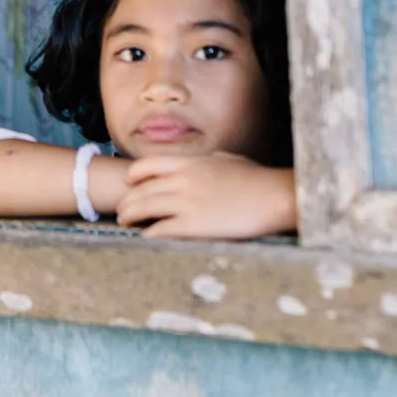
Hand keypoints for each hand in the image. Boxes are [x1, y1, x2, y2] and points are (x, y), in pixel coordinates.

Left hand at [116, 153, 296, 239]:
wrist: (274, 196)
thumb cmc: (257, 179)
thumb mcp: (228, 159)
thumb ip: (210, 160)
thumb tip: (208, 159)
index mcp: (191, 163)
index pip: (149, 165)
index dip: (135, 175)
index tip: (130, 183)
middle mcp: (183, 180)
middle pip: (141, 189)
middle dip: (128, 200)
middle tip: (122, 209)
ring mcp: (187, 202)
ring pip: (144, 207)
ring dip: (131, 216)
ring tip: (125, 222)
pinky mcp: (194, 225)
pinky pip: (160, 230)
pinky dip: (149, 233)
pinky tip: (146, 237)